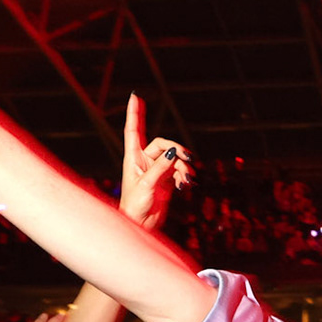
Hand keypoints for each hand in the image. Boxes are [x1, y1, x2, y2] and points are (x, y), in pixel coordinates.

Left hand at [118, 93, 192, 229]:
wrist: (142, 225)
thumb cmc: (135, 206)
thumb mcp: (147, 185)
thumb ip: (161, 167)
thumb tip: (174, 152)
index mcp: (133, 158)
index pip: (133, 130)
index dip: (134, 113)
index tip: (135, 96)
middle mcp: (144, 161)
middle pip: (164, 144)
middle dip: (177, 150)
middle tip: (189, 159)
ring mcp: (156, 170)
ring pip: (174, 158)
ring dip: (184, 167)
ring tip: (188, 179)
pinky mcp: (165, 180)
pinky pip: (179, 171)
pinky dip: (184, 176)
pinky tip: (186, 186)